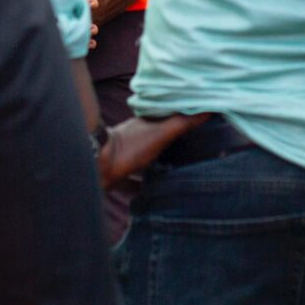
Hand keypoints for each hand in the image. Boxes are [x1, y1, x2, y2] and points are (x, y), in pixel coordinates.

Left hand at [97, 113, 211, 188]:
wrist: (96, 167)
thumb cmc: (130, 147)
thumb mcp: (161, 133)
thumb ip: (182, 123)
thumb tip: (208, 108)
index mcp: (145, 124)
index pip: (166, 118)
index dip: (180, 119)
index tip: (197, 124)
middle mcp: (135, 138)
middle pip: (157, 140)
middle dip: (171, 146)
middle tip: (190, 153)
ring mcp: (126, 157)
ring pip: (146, 161)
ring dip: (157, 167)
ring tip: (175, 175)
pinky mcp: (119, 176)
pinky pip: (134, 182)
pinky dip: (142, 187)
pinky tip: (151, 196)